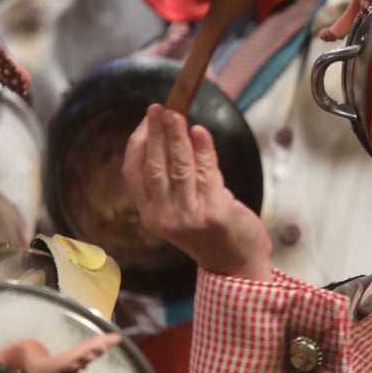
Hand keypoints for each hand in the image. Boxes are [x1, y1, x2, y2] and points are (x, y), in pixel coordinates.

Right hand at [122, 104, 272, 280]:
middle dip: (156, 133)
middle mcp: (164, 216)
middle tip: (158, 108)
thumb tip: (170, 136)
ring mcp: (189, 215)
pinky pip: (207, 172)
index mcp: (150, 214)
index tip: (146, 121)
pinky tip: (200, 131)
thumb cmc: (211, 232)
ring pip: (179, 166)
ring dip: (177, 136)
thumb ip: (171, 183)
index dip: (138, 143)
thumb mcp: (180, 212)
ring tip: (177, 113)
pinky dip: (203, 148)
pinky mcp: (214, 211)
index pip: (133, 173)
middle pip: (154, 165)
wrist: (237, 265)